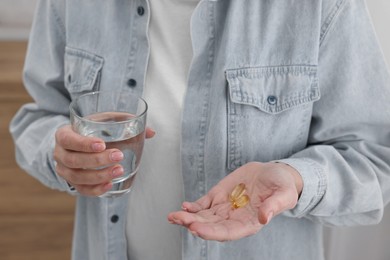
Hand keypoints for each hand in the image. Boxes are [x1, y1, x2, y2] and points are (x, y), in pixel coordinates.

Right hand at [54, 125, 154, 195]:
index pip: (67, 139)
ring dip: (98, 176)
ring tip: (119, 170)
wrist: (77, 144)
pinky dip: (95, 189)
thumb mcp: (105, 121)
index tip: (102, 144)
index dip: (83, 143)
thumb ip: (126, 122)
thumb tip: (151, 132)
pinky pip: (81, 190)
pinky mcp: (72, 183)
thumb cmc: (93, 130)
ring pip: (77, 177)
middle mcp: (60, 153)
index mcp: (64, 134)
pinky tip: (110, 184)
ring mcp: (64, 170)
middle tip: (118, 156)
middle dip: (97, 160)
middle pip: (73, 160)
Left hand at [167, 162, 301, 240]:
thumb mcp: (284, 194)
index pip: (227, 232)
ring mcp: (224, 208)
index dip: (211, 232)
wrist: (273, 173)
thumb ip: (275, 206)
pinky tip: (183, 206)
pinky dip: (192, 207)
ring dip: (187, 217)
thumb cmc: (282, 186)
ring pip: (203, 217)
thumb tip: (265, 218)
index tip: (196, 229)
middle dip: (193, 224)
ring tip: (172, 216)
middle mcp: (234, 219)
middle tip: (178, 219)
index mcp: (249, 223)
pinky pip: (203, 205)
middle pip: (210, 226)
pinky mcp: (219, 196)